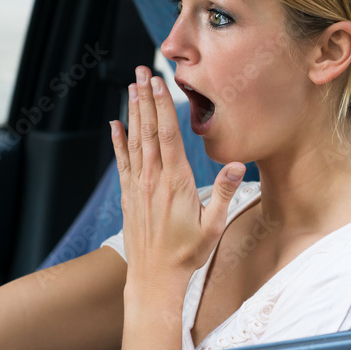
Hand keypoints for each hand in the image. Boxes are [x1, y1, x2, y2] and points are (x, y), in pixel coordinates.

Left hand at [110, 66, 245, 287]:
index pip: (168, 135)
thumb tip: (235, 163)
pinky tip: (115, 123)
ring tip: (131, 86)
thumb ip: (223, 192)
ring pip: (134, 140)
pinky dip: (117, 140)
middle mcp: (153, 179)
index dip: (163, 106)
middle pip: (148, 130)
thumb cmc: (188, 254)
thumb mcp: (214, 225)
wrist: (155, 279)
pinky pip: (122, 161)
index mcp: (176, 182)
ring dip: (133, 111)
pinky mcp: (130, 195)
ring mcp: (138, 186)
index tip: (159, 82)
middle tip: (141, 71)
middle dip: (145, 98)